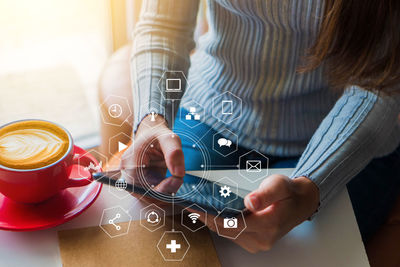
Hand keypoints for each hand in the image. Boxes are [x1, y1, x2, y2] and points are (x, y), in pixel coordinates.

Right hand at [120, 114, 184, 193]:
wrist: (152, 135)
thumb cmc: (158, 136)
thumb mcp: (169, 138)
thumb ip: (174, 153)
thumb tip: (179, 173)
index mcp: (130, 162)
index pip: (140, 186)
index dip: (160, 188)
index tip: (177, 179)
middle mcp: (128, 174)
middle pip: (144, 195)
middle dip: (165, 192)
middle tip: (179, 180)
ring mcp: (134, 181)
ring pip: (150, 197)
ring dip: (165, 193)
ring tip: (177, 180)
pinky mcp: (142, 185)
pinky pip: (153, 195)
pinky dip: (165, 192)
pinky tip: (173, 183)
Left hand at [199, 174, 318, 252]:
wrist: (301, 203)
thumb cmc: (289, 192)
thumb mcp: (280, 185)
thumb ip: (265, 194)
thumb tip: (250, 202)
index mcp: (269, 224)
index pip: (232, 223)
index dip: (212, 214)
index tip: (195, 204)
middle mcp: (262, 239)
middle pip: (226, 230)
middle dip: (205, 217)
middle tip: (188, 203)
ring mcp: (257, 242)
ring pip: (226, 233)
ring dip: (209, 221)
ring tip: (192, 207)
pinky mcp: (253, 241)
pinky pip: (230, 234)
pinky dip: (218, 224)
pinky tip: (207, 214)